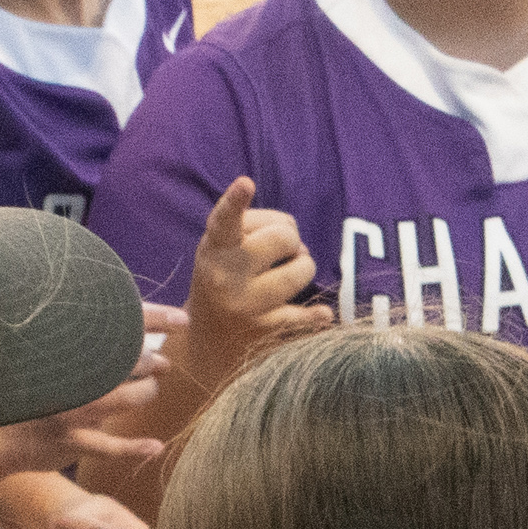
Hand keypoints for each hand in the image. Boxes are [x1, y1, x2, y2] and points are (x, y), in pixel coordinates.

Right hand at [0, 303, 185, 478]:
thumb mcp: (52, 362)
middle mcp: (69, 376)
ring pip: (125, 398)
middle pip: (126, 359)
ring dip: (146, 391)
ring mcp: (70, 409)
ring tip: (150, 388)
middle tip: (160, 362)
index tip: (182, 318)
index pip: (116, 323)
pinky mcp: (70, 440)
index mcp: (64, 348)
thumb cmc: (30, 394)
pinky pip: (111, 446)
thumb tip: (133, 327)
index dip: (155, 318)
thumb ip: (84, 344)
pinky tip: (155, 445)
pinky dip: (136, 447)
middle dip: (151, 360)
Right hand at [187, 178, 329, 368]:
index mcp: (213, 249)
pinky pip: (307, 314)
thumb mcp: (220, 252)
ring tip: (287, 274)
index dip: (235, 201)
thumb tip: (293, 236)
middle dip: (290, 238)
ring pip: (302, 269)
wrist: (206, 345)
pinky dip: (317, 314)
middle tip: (281, 250)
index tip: (246, 183)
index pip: (224, 221)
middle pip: (283, 236)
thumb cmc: (222, 281)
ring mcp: (246, 305)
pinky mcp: (266, 331)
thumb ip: (248, 230)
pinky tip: (321, 314)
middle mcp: (226, 276)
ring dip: (303, 267)